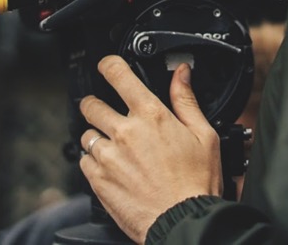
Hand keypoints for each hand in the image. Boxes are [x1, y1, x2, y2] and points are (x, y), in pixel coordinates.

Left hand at [78, 55, 222, 242]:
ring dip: (96, 137)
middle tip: (105, 112)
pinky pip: (84, 162)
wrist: (183, 222)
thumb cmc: (197, 183)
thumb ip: (186, 100)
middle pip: (91, 104)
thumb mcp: (203, 135)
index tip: (106, 66)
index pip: (118, 74)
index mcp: (151, 115)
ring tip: (114, 148)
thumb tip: (181, 73)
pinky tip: (112, 169)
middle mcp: (125, 132)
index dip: (108, 64)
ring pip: (86, 134)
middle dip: (95, 104)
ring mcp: (108, 157)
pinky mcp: (98, 181)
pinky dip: (93, 162)